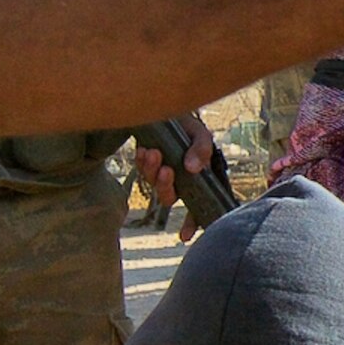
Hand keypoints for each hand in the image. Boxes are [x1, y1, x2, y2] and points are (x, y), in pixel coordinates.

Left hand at [133, 123, 215, 244]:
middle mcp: (180, 180)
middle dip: (166, 186)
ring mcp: (161, 173)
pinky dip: (141, 162)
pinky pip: (141, 171)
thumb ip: (202, 150)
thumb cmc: (188, 124)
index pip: (198, 206)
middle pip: (170, 197)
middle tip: (166, 169)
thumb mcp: (201, 134)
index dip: (193, 223)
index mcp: (198, 178)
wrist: (164, 107)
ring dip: (152, 171)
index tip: (184, 236)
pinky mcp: (146, 165)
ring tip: (153, 152)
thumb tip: (192, 169)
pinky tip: (144, 149)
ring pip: (154, 185)